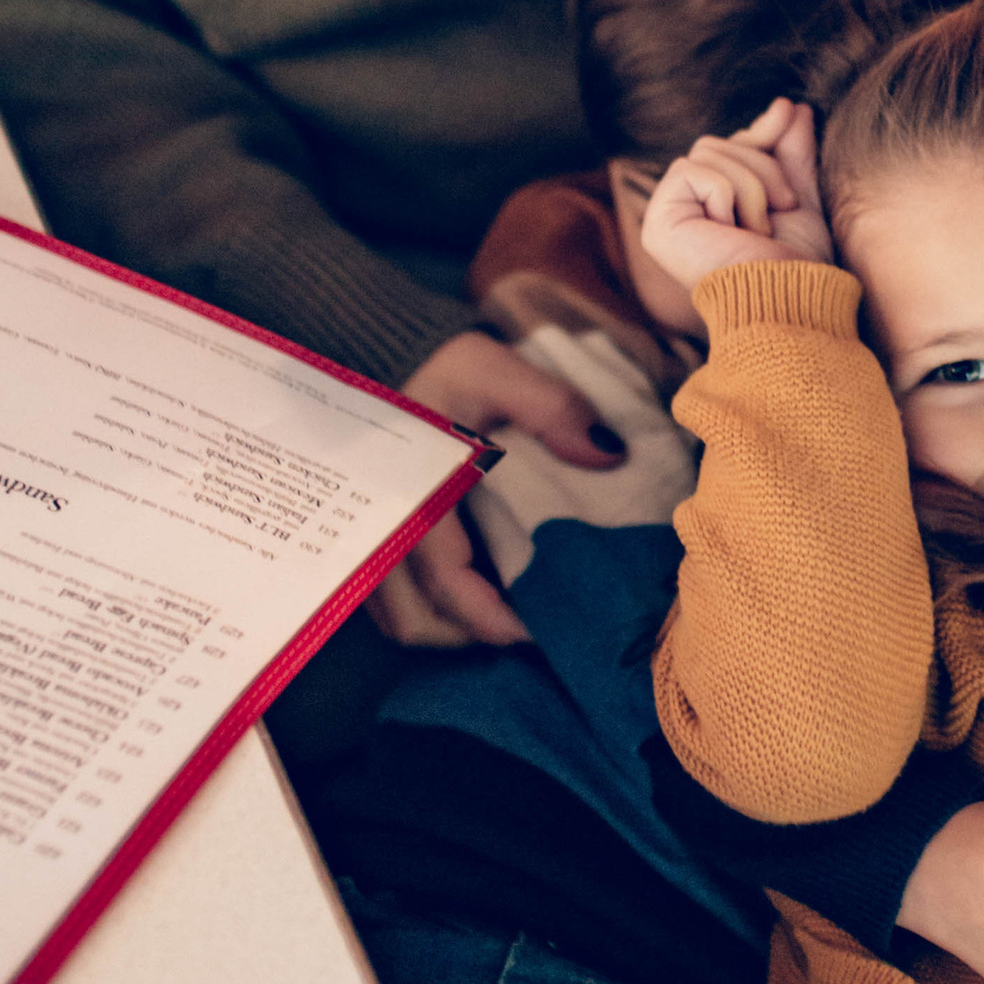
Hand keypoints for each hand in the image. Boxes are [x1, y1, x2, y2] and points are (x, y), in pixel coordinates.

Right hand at [370, 332, 623, 648]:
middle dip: (470, 635)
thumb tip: (610, 454)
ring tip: (509, 615)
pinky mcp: (379, 532)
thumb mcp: (495, 370)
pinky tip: (481, 591)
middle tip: (531, 629)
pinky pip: (397, 593)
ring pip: (402, 614)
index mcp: (413, 502)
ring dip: (451, 625)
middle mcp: (384, 531)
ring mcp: (373, 536)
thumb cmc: (441, 367)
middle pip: (417, 619)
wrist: (385, 348)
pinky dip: (436, 605)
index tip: (540, 632)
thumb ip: (551, 407)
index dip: (493, 620)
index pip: (448, 586)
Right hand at [638, 96, 831, 297]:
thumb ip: (789, 153)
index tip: (791, 112)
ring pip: (707, 152)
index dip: (759, 134)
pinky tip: (734, 231)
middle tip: (784, 207)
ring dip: (750, 186)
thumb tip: (790, 105)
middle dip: (761, 167)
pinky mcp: (659, 222)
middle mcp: (684, 210)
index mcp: (711, 206)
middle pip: (715, 144)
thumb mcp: (796, 196)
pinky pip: (693, 170)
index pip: (726, 147)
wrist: (791, 296)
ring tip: (760, 229)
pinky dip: (727, 194)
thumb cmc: (797, 260)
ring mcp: (667, 216)